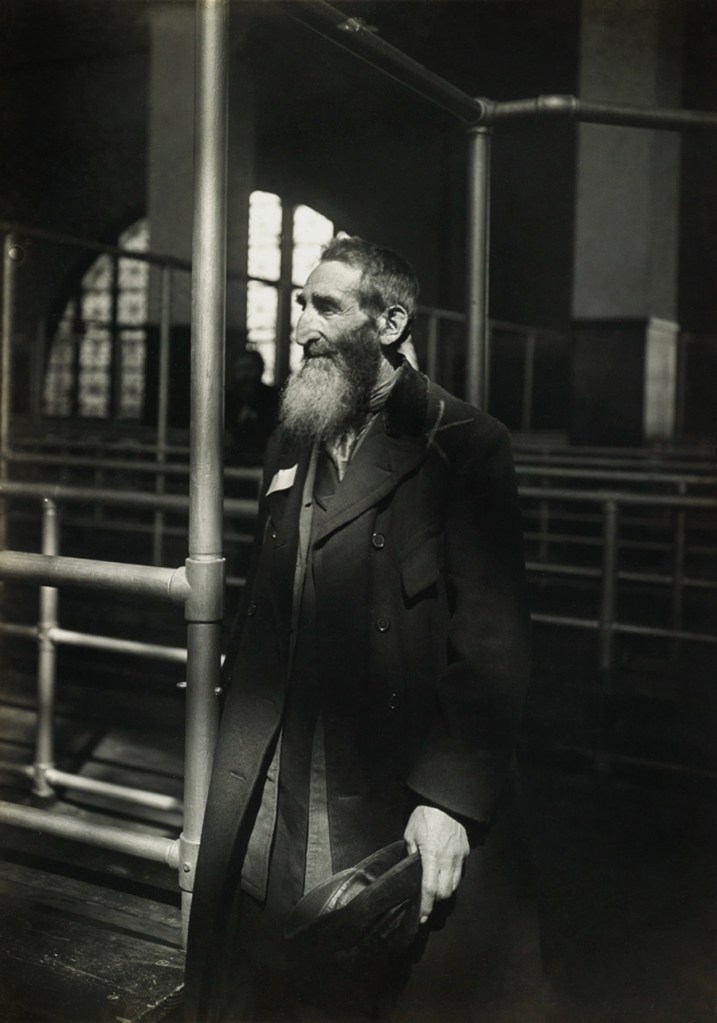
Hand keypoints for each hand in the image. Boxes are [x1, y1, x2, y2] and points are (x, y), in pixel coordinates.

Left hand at [404, 805, 469, 923]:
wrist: (446, 801)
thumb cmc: (425, 816)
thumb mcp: (410, 833)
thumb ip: (411, 852)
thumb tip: (412, 867)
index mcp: (431, 857)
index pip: (429, 889)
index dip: (426, 906)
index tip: (422, 918)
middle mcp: (447, 860)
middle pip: (445, 892)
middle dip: (436, 900)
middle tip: (427, 900)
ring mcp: (459, 857)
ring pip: (454, 885)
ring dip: (445, 890)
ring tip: (436, 888)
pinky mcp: (466, 852)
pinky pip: (460, 872)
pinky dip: (452, 878)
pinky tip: (445, 873)